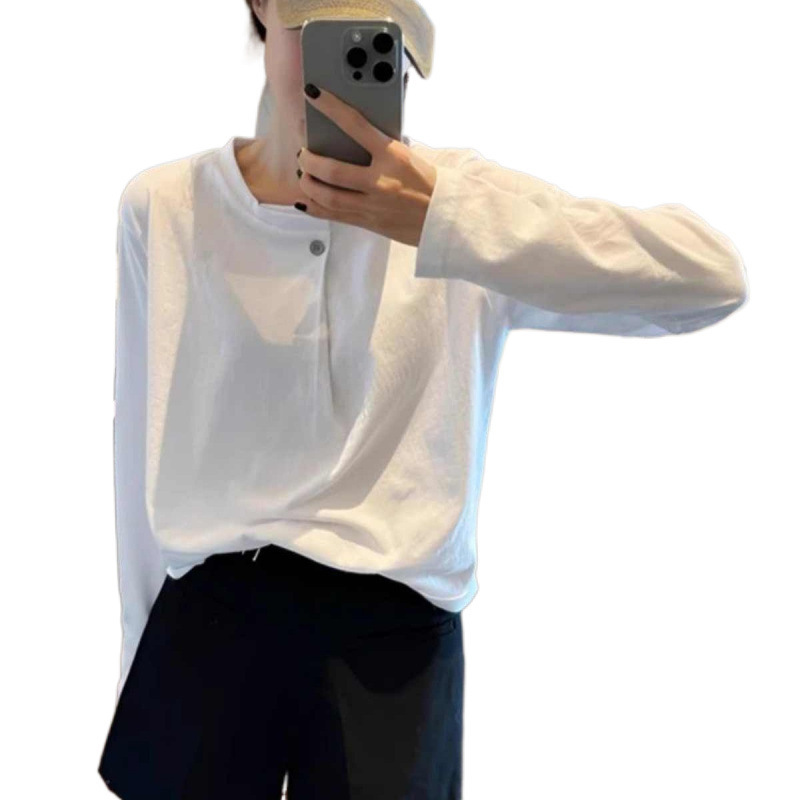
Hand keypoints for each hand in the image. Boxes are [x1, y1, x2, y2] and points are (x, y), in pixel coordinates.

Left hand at [295, 83, 437, 246]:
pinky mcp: (369, 223)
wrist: (443, 218)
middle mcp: (381, 182)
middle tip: (303, 153)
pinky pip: (334, 216)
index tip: (313, 94)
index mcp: (394, 157)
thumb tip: (354, 128)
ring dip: (309, 185)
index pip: (356, 126)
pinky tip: (304, 200)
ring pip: (329, 197)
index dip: (331, 107)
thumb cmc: (428, 183)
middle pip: (333, 171)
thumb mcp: (409, 156)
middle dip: (309, 160)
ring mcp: (373, 206)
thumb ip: (382, 145)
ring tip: (303, 175)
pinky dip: (314, 207)